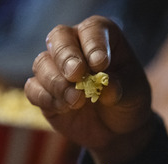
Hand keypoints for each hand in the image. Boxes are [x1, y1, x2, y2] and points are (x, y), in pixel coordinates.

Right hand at [25, 15, 154, 163]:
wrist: (117, 130)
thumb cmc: (128, 101)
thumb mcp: (134, 94)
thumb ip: (121, 87)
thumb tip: (106, 86)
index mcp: (100, 37)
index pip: (92, 29)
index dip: (93, 44)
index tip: (100, 64)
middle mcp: (75, 46)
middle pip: (59, 38)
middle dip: (66, 56)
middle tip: (76, 74)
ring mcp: (56, 68)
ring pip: (42, 63)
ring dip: (57, 82)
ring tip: (77, 100)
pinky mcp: (44, 92)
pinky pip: (33, 89)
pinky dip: (46, 98)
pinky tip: (64, 108)